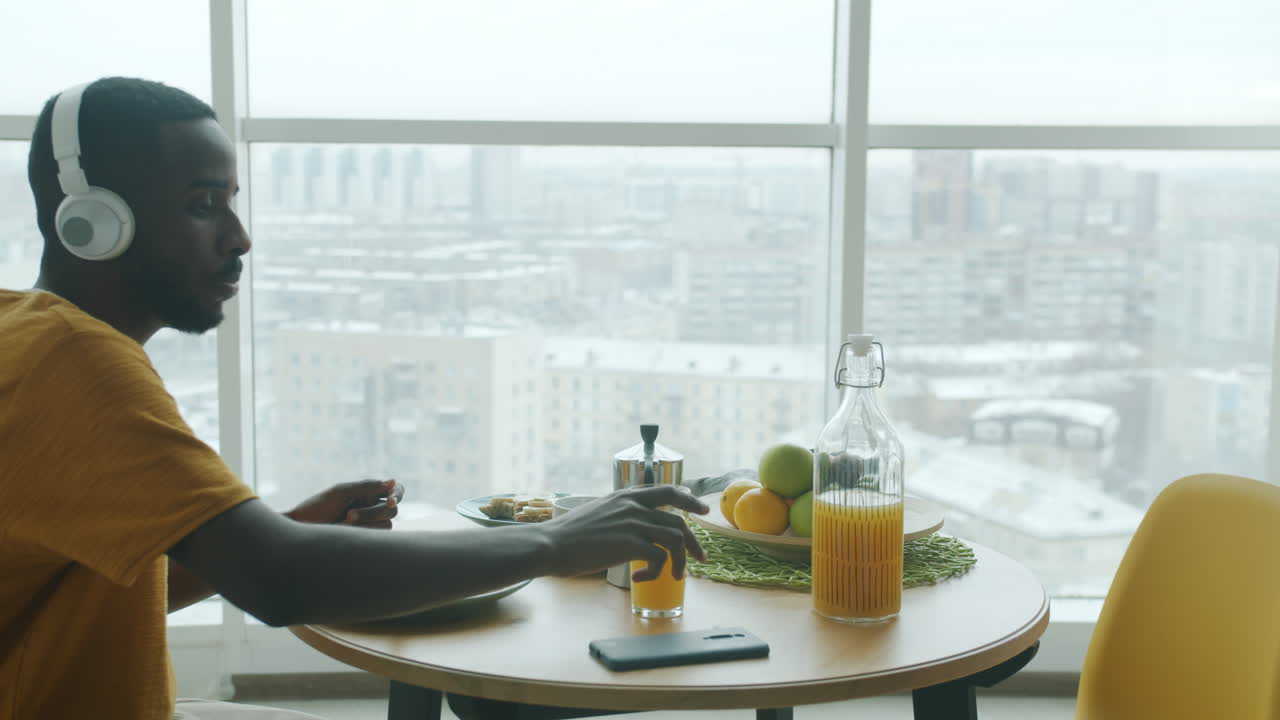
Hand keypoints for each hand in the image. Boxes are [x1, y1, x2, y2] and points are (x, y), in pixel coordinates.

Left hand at [284, 479, 403, 527]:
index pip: (396, 491)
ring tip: (342, 523)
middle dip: (372, 512)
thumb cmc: (317, 508)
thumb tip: (393, 481)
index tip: (390, 499)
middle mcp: (373, 507)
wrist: (301, 530)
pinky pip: (378, 536)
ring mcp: (370, 524)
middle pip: (392, 509)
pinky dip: (362, 532)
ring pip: (387, 524)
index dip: (398, 494)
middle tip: (348, 515)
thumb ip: (367, 486)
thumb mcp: (341, 492)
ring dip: (365, 523)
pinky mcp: (366, 539)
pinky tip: (345, 531)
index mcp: (368, 492)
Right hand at [538, 485, 708, 581]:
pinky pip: (659, 558)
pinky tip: (641, 578)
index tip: (701, 508)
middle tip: (701, 557)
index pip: (668, 491)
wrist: (552, 544)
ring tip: (675, 576)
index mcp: (626, 496)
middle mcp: (634, 506)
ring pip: (676, 539)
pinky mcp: (629, 544)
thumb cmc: (569, 534)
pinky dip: (657, 572)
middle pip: (679, 520)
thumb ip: (619, 512)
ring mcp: (633, 523)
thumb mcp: (598, 511)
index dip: (688, 499)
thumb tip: (632, 523)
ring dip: (681, 561)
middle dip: (694, 541)